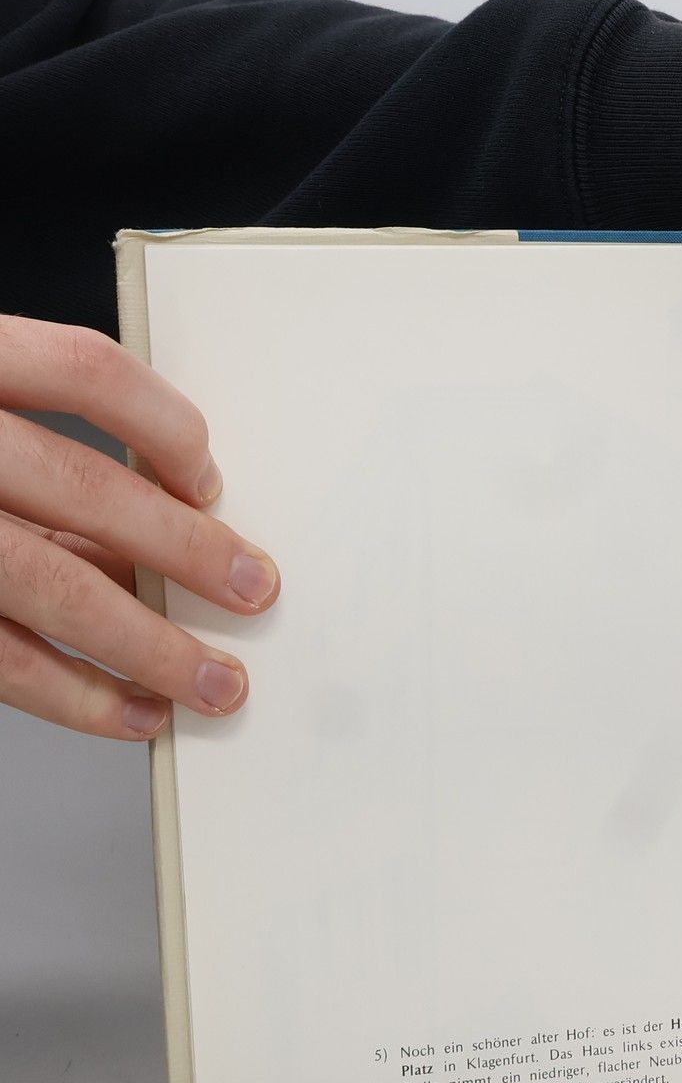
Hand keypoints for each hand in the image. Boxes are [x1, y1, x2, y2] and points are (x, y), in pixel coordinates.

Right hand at [0, 317, 278, 738]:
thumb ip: (44, 458)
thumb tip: (170, 526)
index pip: (82, 369)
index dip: (162, 423)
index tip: (211, 478)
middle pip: (81, 486)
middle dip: (185, 548)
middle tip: (255, 590)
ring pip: (48, 586)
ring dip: (147, 645)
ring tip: (214, 683)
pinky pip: (0, 660)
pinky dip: (77, 695)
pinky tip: (134, 713)